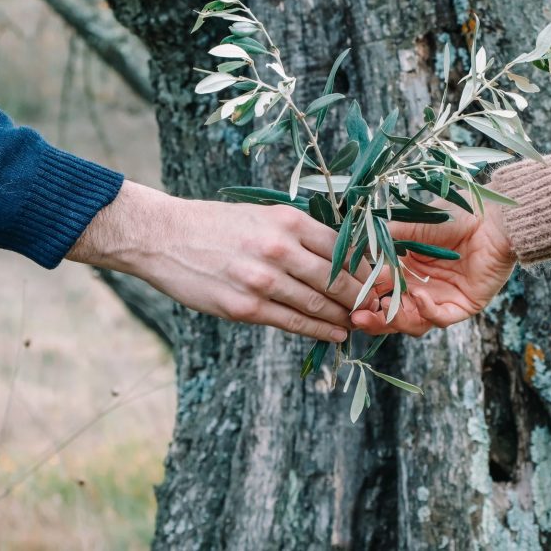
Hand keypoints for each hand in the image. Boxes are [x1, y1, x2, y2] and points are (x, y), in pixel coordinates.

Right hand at [67, 181, 375, 341]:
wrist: (164, 237)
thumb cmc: (217, 225)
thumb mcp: (263, 215)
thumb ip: (301, 233)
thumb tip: (342, 252)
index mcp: (288, 221)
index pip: (343, 249)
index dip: (370, 268)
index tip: (387, 279)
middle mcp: (279, 249)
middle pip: (337, 280)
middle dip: (365, 297)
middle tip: (383, 307)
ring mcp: (262, 281)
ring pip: (318, 306)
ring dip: (345, 318)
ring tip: (361, 323)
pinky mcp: (244, 307)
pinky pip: (292, 324)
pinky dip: (319, 332)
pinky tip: (336, 335)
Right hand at [351, 199, 515, 335]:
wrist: (492, 219)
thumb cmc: (455, 216)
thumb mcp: (412, 225)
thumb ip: (384, 240)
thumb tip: (354, 250)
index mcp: (406, 268)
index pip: (379, 289)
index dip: (362, 295)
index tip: (346, 294)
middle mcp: (420, 287)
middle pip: (392, 313)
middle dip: (373, 318)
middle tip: (357, 317)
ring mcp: (440, 299)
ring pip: (412, 322)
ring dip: (395, 319)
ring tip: (384, 309)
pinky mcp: (461, 306)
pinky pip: (439, 318)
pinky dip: (426, 310)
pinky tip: (418, 295)